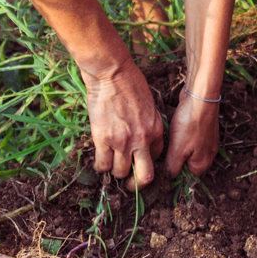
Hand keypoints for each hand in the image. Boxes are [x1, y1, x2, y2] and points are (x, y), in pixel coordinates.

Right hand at [83, 58, 164, 187]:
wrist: (111, 73)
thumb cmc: (130, 83)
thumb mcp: (149, 104)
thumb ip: (149, 123)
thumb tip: (145, 137)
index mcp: (155, 129)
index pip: (157, 157)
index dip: (147, 160)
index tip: (139, 160)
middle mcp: (141, 140)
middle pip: (144, 177)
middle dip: (137, 184)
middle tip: (130, 182)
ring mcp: (122, 142)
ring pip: (120, 173)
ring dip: (115, 172)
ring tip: (111, 164)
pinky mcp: (103, 139)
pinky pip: (102, 165)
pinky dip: (100, 167)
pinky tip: (100, 161)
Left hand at [164, 91, 220, 176]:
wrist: (201, 97)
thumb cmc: (190, 123)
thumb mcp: (178, 150)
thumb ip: (172, 168)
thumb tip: (167, 179)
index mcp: (202, 164)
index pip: (185, 179)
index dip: (171, 175)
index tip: (158, 167)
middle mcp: (207, 156)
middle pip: (186, 166)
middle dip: (173, 160)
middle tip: (161, 152)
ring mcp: (206, 142)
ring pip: (186, 152)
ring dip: (176, 148)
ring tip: (168, 140)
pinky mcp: (202, 131)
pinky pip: (189, 140)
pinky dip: (180, 138)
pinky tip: (174, 130)